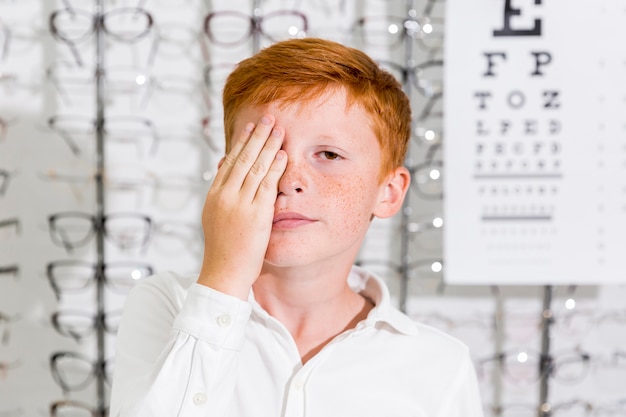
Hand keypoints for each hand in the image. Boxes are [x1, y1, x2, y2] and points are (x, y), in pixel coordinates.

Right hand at [197, 115, 286, 298]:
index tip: (251, 126)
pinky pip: (267, 185)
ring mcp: (240, 204)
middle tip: (268, 117)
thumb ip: (222, 192)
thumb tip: (224, 164)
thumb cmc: (223, 249)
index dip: (241, 142)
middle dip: (257, 136)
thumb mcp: (215, 216)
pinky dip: (275, 167)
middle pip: (243, 158)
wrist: (223, 273)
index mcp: (214, 195)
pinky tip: (282, 154)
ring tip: (278, 129)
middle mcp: (225, 196)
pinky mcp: (256, 214)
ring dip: (268, 145)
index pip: (229, 161)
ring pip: (255, 167)